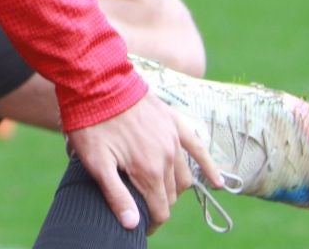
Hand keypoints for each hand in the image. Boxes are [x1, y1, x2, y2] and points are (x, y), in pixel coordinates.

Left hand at [66, 94, 221, 230]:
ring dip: (174, 188)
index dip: (151, 223)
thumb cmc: (91, 123)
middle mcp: (168, 157)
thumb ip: (116, 195)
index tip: (141, 227)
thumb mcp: (96, 162)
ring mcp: (173, 139)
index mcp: (149, 171)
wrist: (96, 81)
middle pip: (171, 194)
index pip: (160, 210)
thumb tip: (132, 224)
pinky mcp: (174, 123)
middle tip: (142, 205)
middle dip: (159, 204)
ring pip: (183, 176)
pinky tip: (217, 182)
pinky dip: (209, 167)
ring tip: (161, 193)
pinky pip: (198, 148)